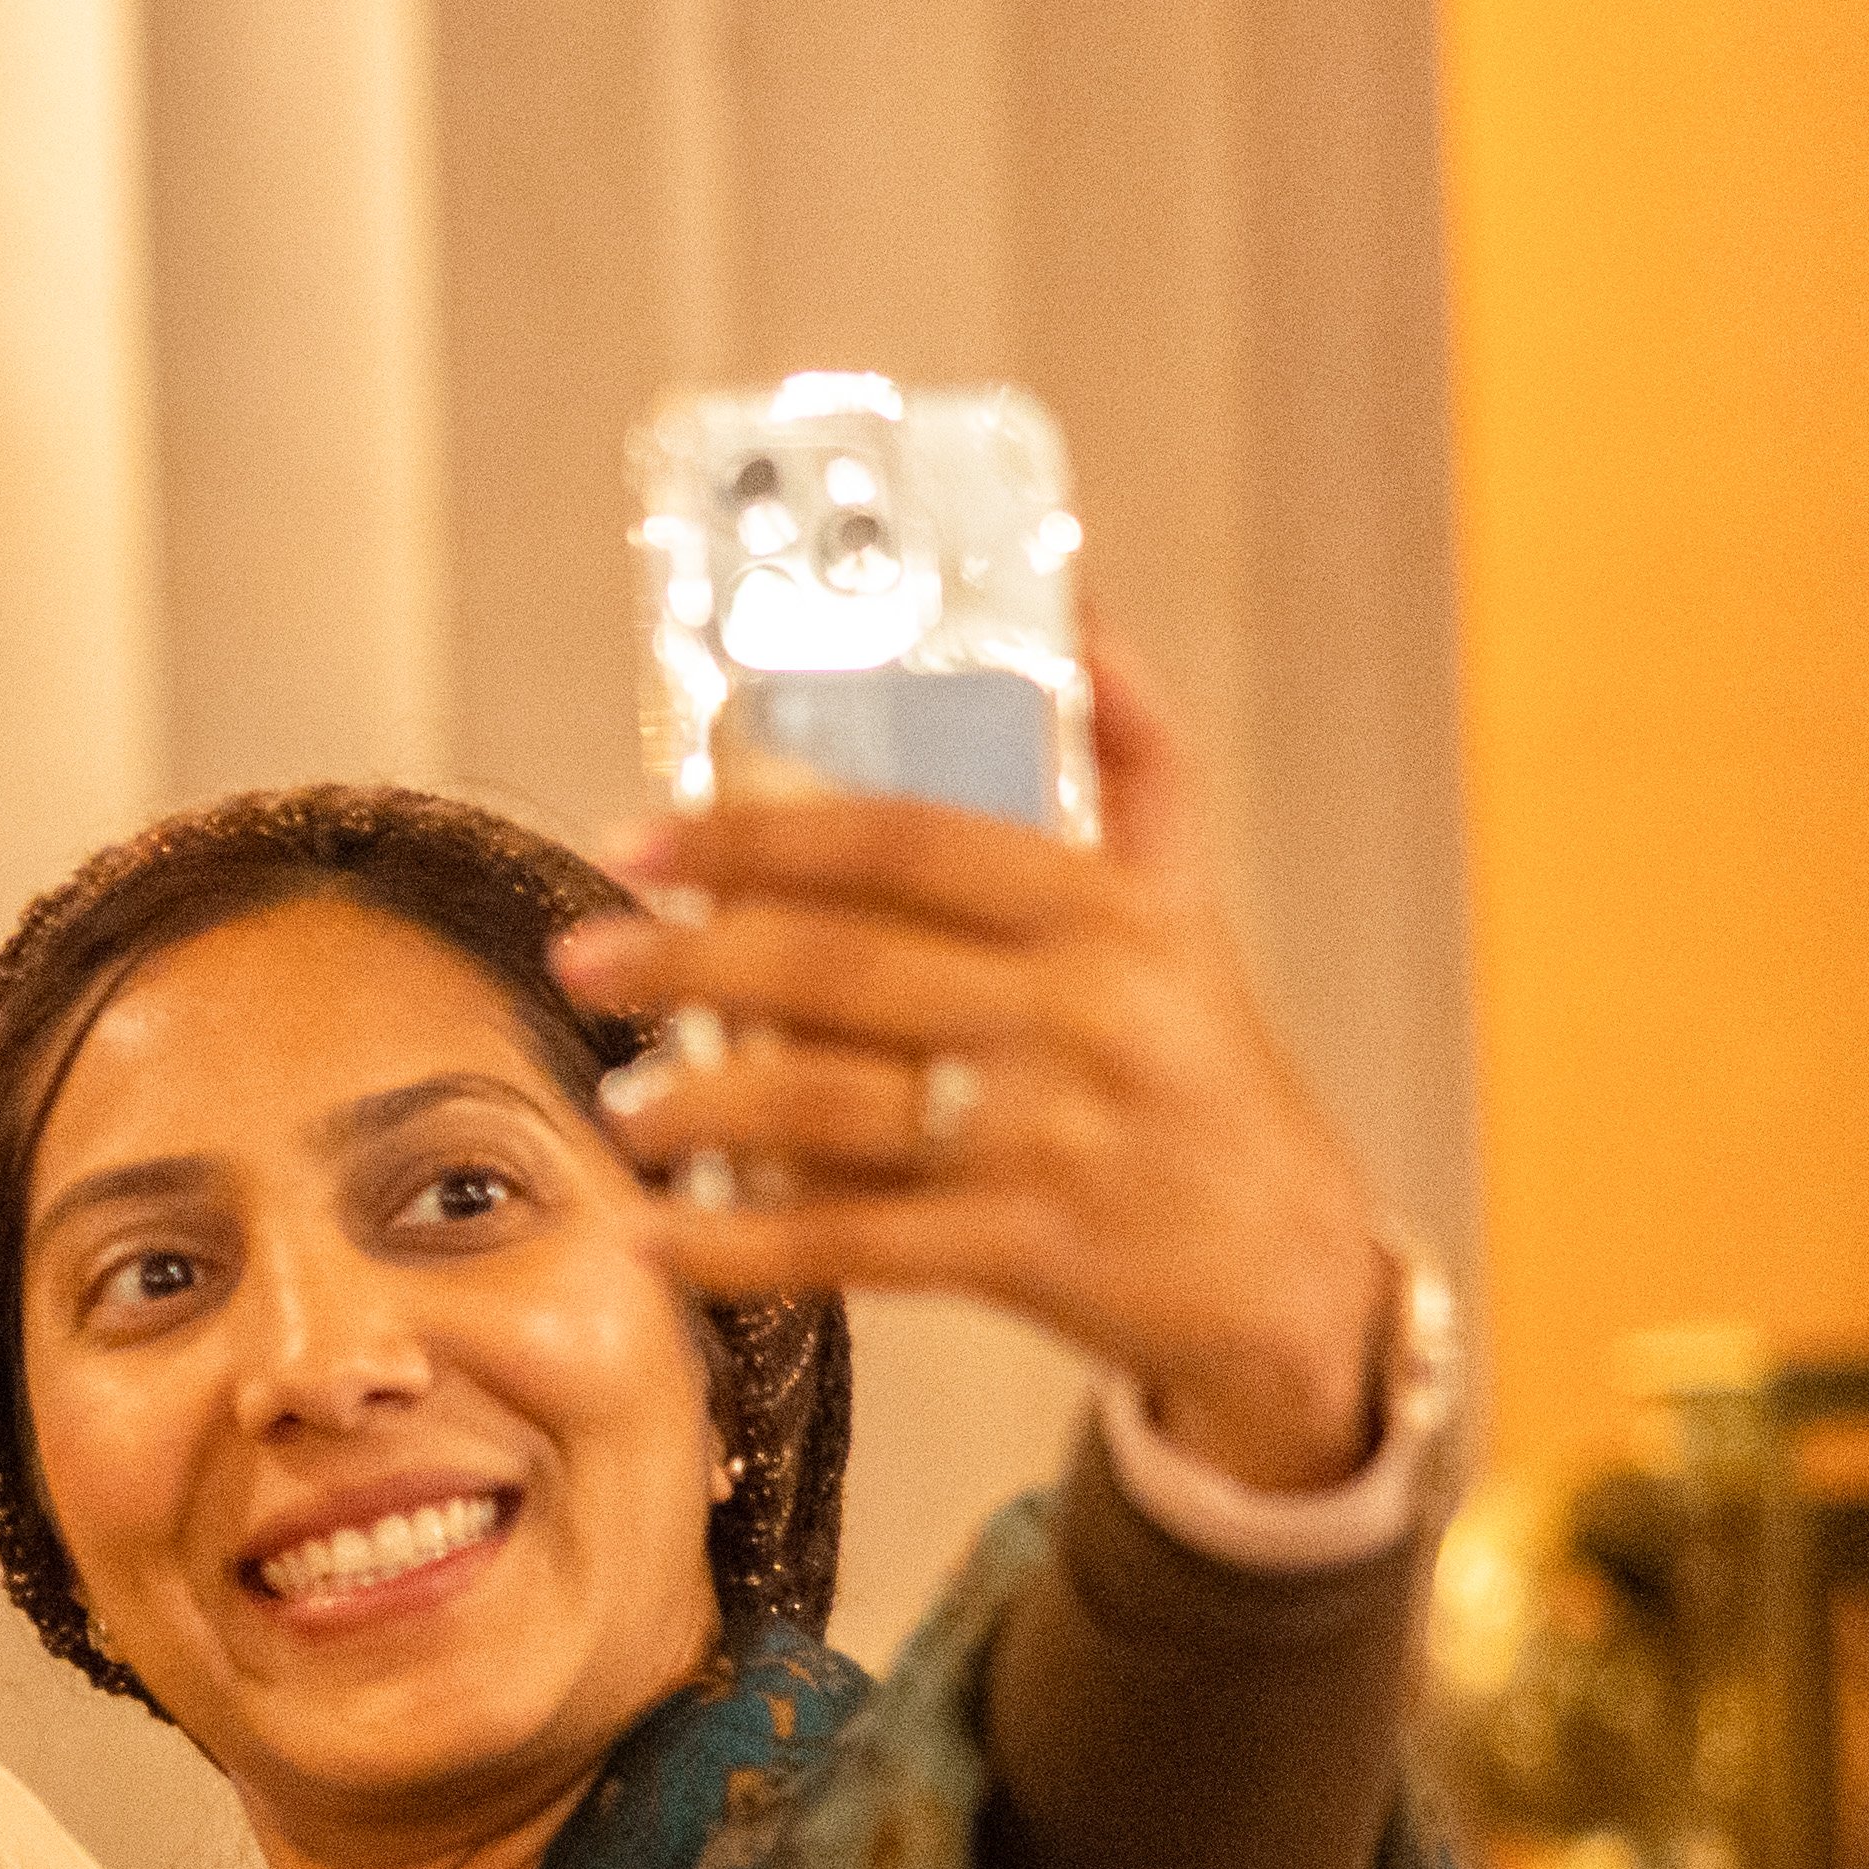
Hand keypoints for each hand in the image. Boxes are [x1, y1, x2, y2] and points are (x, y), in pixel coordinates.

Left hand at [556, 643, 1397, 1495]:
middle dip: (688, 961)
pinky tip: (661, 1239)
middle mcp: (1079, 1012)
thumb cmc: (1204, 1065)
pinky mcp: (1023, 1249)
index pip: (904, 841)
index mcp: (1104, 910)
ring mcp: (1049, 1136)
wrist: (1286, 1264)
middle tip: (582, 961)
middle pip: (842, 966)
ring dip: (701, 1106)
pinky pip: (853, 1241)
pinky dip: (743, 1244)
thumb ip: (1133, 755)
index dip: (758, 833)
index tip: (640, 840)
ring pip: (832, 1104)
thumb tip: (1075, 604)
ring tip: (618, 1107)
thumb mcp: (1186, 901)